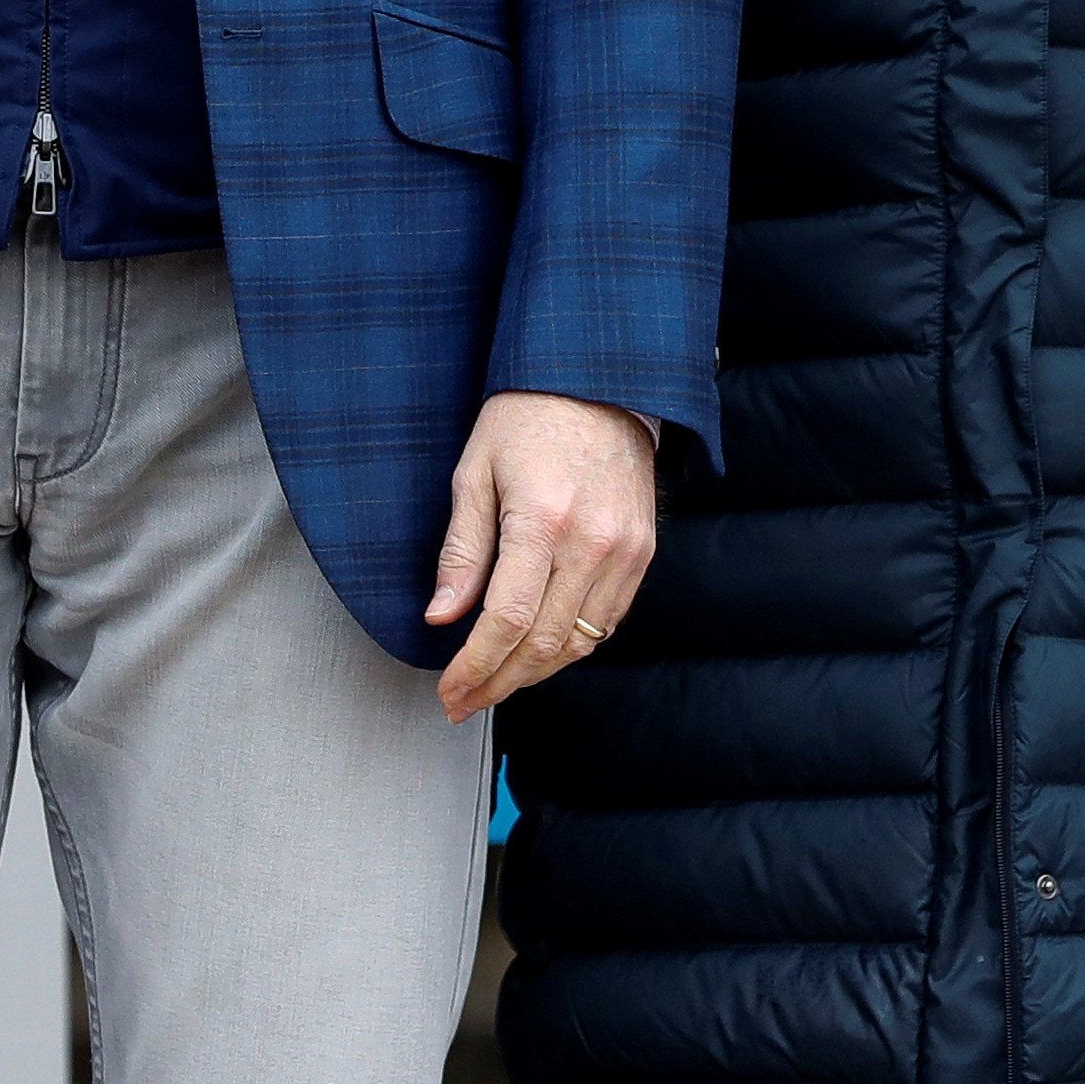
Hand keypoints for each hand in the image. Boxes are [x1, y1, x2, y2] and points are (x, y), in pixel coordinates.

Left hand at [425, 390, 656, 720]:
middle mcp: (592, 541)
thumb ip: (461, 551)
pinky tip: (540, 651)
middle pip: (545, 645)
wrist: (600, 381)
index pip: (508, 621)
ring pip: (580, 643)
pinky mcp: (643, 552)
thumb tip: (441, 615)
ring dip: (534, 674)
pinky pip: (607, 621)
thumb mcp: (475, 473)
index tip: (451, 691)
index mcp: (543, 519)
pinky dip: (572, 647)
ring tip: (496, 684)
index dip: (475, 668)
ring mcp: (625, 550)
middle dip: (498, 684)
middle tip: (463, 702)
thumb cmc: (529, 417)